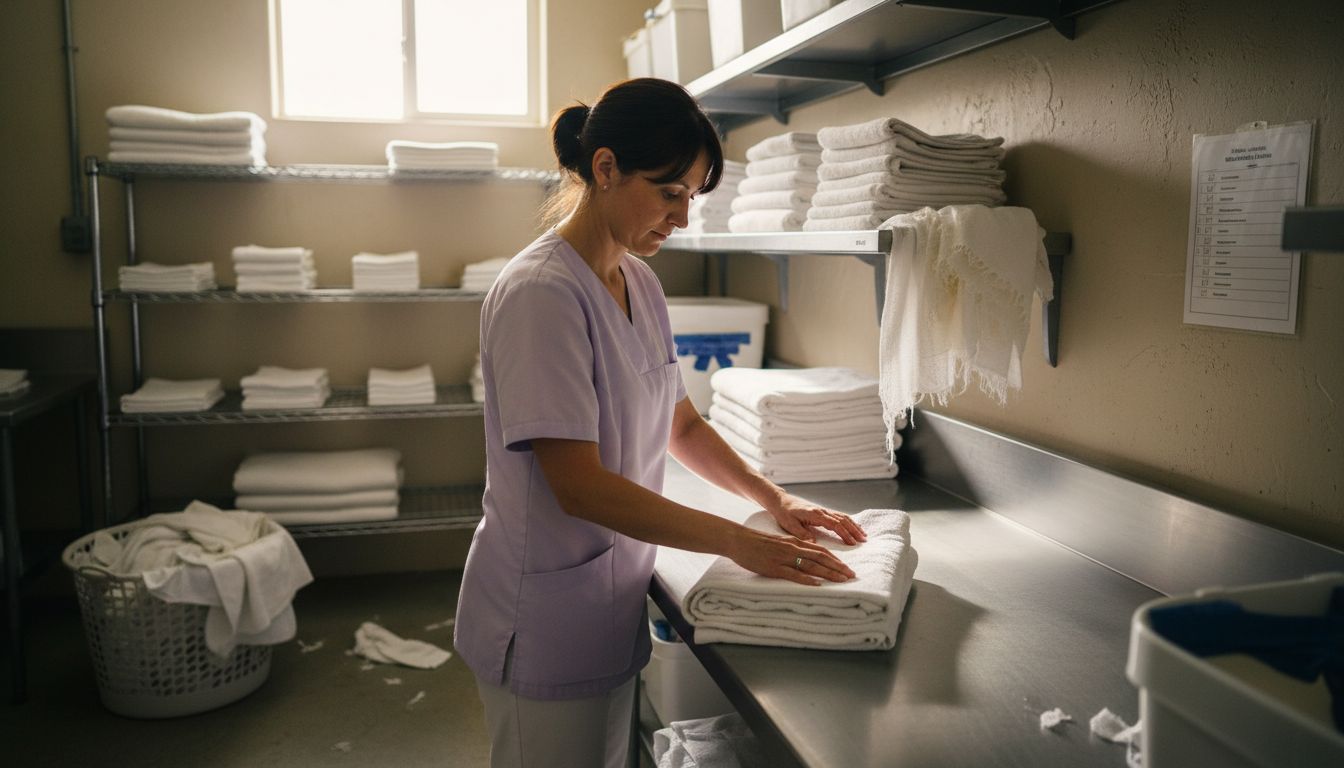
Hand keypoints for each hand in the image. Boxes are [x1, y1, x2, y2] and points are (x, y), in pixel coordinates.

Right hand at [728, 526, 855, 586]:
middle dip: (838, 567)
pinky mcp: (774, 567)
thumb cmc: (757, 542)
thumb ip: (793, 548)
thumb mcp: (779, 542)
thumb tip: (806, 556)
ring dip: (829, 573)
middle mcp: (793, 548)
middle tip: (852, 576)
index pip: (821, 550)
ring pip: (811, 565)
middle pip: (821, 557)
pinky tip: (818, 584)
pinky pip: (793, 574)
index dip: (836, 559)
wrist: (738, 540)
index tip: (847, 568)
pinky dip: (807, 579)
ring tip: (842, 580)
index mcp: (794, 542)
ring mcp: (784, 558)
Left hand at [765, 494, 866, 545]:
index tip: (852, 543)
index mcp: (815, 514)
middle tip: (863, 541)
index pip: (834, 524)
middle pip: (843, 520)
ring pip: (843, 517)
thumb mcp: (790, 525)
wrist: (780, 501)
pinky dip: (848, 521)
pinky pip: (839, 516)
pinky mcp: (822, 512)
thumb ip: (802, 534)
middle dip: (854, 530)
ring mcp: (823, 511)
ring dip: (854, 526)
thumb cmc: (783, 513)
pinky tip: (853, 526)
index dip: (845, 534)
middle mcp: (822, 511)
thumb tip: (814, 543)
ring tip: (863, 535)